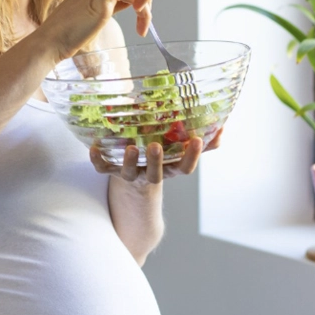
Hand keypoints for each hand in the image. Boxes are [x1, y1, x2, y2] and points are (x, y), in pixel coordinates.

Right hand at [38, 0, 154, 60]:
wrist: (53, 40)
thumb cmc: (70, 32)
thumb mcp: (96, 15)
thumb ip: (111, 5)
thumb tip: (132, 3)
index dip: (139, 2)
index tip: (140, 24)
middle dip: (147, 0)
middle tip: (144, 24)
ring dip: (146, 3)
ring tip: (142, 26)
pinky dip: (132, 2)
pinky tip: (127, 16)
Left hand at [89, 128, 222, 185]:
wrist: (135, 186)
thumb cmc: (162, 160)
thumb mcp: (181, 153)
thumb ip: (203, 143)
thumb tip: (222, 128)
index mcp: (169, 169)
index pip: (184, 168)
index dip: (192, 157)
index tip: (198, 140)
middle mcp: (150, 174)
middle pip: (156, 174)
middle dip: (156, 162)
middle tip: (156, 147)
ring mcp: (130, 174)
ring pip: (129, 173)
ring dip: (129, 161)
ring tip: (130, 148)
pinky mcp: (112, 171)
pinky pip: (102, 168)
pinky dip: (97, 159)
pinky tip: (92, 147)